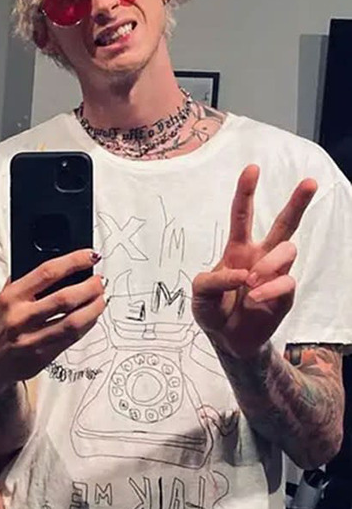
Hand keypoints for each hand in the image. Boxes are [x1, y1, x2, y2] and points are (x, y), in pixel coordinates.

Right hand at [0, 249, 104, 393]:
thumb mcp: (1, 300)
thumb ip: (24, 284)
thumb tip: (56, 266)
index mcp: (11, 297)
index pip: (47, 273)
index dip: (73, 262)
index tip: (89, 256)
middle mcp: (20, 318)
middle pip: (65, 298)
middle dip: (90, 287)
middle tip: (100, 281)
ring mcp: (32, 340)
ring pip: (73, 322)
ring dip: (94, 308)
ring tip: (102, 298)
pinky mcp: (43, 357)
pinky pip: (72, 339)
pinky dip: (87, 325)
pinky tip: (92, 317)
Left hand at [192, 165, 316, 358]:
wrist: (228, 339)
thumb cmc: (213, 310)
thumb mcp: (199, 294)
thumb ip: (212, 280)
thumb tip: (242, 273)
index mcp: (237, 249)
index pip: (242, 215)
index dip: (246, 192)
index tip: (252, 168)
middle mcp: (260, 256)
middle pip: (284, 224)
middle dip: (297, 202)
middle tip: (310, 182)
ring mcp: (275, 273)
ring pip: (287, 249)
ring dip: (269, 262)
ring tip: (251, 279)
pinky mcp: (285, 293)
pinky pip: (287, 281)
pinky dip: (270, 287)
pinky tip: (256, 295)